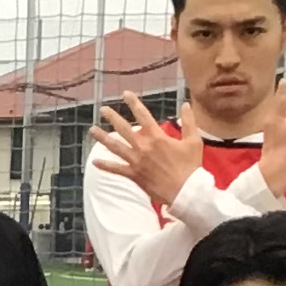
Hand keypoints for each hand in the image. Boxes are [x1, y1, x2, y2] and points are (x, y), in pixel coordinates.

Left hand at [87, 94, 196, 209]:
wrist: (185, 191)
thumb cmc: (190, 166)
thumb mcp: (193, 141)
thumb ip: (189, 121)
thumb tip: (185, 105)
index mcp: (157, 137)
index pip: (143, 115)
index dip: (133, 103)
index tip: (125, 94)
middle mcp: (143, 147)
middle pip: (124, 129)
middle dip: (113, 117)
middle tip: (103, 110)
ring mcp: (136, 161)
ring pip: (115, 147)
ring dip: (102, 138)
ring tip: (92, 130)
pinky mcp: (134, 175)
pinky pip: (116, 169)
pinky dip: (105, 165)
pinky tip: (94, 161)